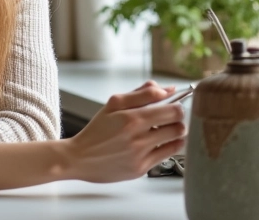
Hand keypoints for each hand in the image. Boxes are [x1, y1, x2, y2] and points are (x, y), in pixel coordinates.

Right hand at [64, 81, 186, 182]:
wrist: (81, 157)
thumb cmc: (97, 130)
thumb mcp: (113, 104)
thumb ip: (141, 94)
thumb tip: (166, 89)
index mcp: (131, 118)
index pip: (171, 109)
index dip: (177, 104)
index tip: (174, 103)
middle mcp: (138, 138)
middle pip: (177, 125)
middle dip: (178, 118)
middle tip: (172, 116)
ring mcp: (141, 155)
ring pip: (176, 141)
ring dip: (176, 133)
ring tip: (167, 129)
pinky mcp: (142, 169)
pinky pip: (167, 156)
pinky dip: (170, 146)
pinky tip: (163, 142)